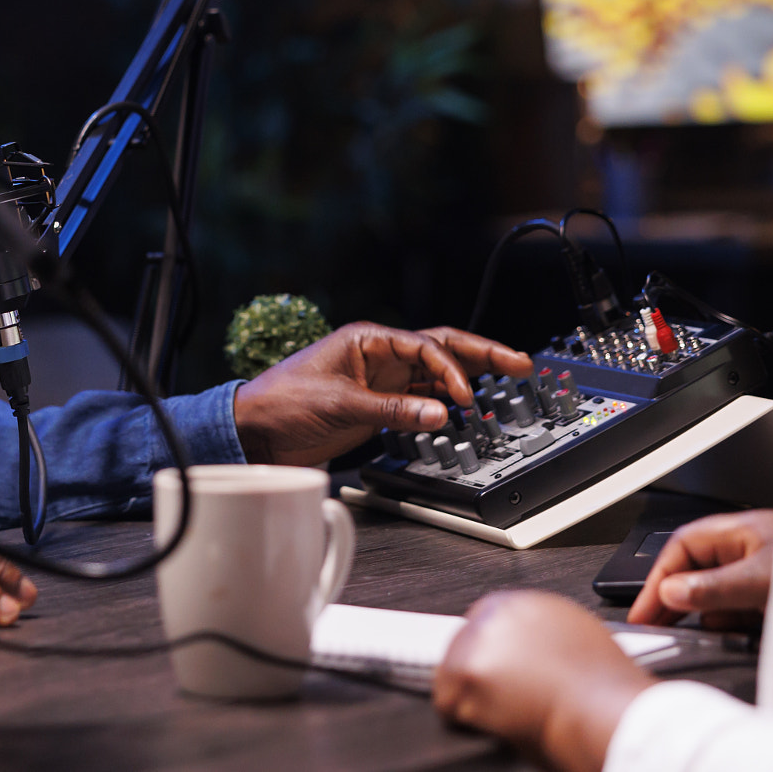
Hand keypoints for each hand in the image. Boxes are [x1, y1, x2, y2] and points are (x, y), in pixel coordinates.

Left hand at [232, 323, 532, 464]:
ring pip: (434, 371)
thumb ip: (392, 410)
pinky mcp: (377, 404)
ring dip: (468, 375)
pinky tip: (465, 405)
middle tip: (519, 361)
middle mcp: (377, 355)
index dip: (450, 369)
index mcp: (366, 340)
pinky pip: (421, 397)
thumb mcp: (339, 404)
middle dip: (480, 354)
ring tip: (506, 376)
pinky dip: (445, 400)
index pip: (424, 345)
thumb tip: (439, 413)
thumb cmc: (281, 403)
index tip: (464, 396)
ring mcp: (380, 380)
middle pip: (439, 348)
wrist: (253, 432)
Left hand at [432, 591, 652, 771]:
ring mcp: (480, 639)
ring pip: (452, 673)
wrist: (606, 713)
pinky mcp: (469, 669)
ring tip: (509, 712)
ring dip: (473, 697)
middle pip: (464, 644)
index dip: (493, 658)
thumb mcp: (578, 641)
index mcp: (526, 603)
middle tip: (506, 700)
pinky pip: (447, 701)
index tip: (500, 676)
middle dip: (480, 674)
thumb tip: (529, 652)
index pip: (487, 625)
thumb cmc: (603, 691)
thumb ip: (543, 637)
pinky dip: (465, 718)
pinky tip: (497, 721)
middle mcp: (500, 612)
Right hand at [626, 509, 772, 629]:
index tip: (642, 612)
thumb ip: (714, 588)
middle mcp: (745, 550)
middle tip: (653, 629)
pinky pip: (739, 610)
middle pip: (694, 573)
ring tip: (698, 633)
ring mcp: (760, 575)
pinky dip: (733, 624)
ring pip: (716, 595)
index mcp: (737, 533)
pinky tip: (734, 635)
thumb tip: (669, 593)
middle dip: (674, 601)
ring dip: (709, 615)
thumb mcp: (761, 581)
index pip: (681, 550)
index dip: (657, 581)